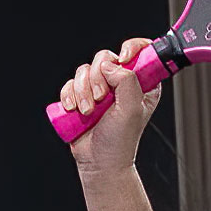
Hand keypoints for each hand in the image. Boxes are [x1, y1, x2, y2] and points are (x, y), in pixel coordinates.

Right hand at [56, 37, 161, 181]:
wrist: (99, 161)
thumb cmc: (120, 140)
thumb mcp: (132, 109)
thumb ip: (126, 81)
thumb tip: (109, 65)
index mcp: (142, 82)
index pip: (140, 50)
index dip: (131, 48)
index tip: (122, 58)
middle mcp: (120, 82)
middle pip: (105, 58)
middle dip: (97, 78)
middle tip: (101, 99)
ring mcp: (99, 89)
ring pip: (84, 71)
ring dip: (82, 92)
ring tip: (88, 112)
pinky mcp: (81, 96)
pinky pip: (69, 84)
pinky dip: (69, 96)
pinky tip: (74, 110)